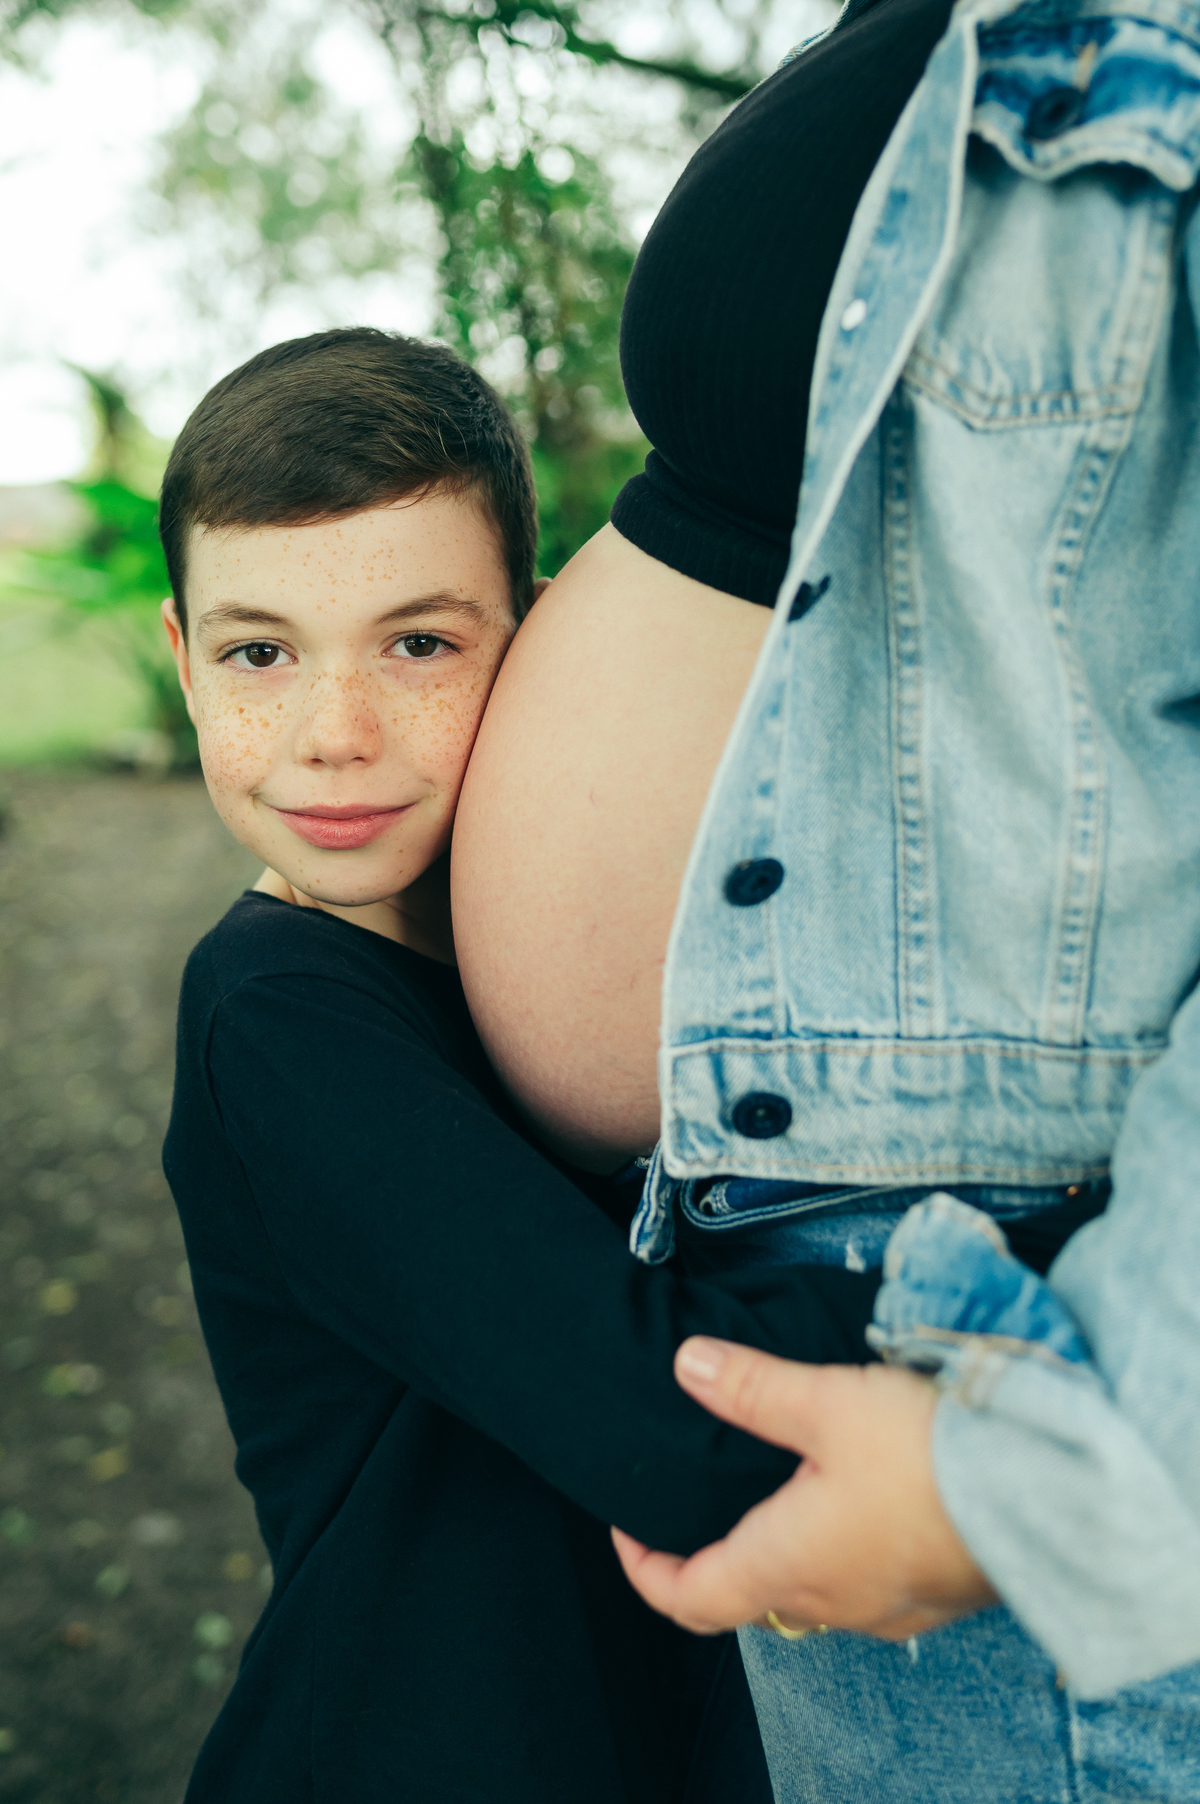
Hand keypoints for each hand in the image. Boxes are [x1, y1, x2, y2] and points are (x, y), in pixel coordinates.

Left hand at [612, 1339, 996, 1639]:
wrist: (1052, 1490)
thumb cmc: (933, 1454)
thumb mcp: (828, 1402)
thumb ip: (751, 1387)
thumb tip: (686, 1366)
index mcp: (787, 1566)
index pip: (689, 1598)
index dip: (644, 1568)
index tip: (627, 1528)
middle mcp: (834, 1603)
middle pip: (746, 1598)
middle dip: (711, 1556)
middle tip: (694, 1505)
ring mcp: (890, 1607)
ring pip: (810, 1591)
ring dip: (779, 1550)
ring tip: (773, 1486)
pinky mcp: (938, 1592)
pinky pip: (866, 1584)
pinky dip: (838, 1550)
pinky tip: (856, 1499)